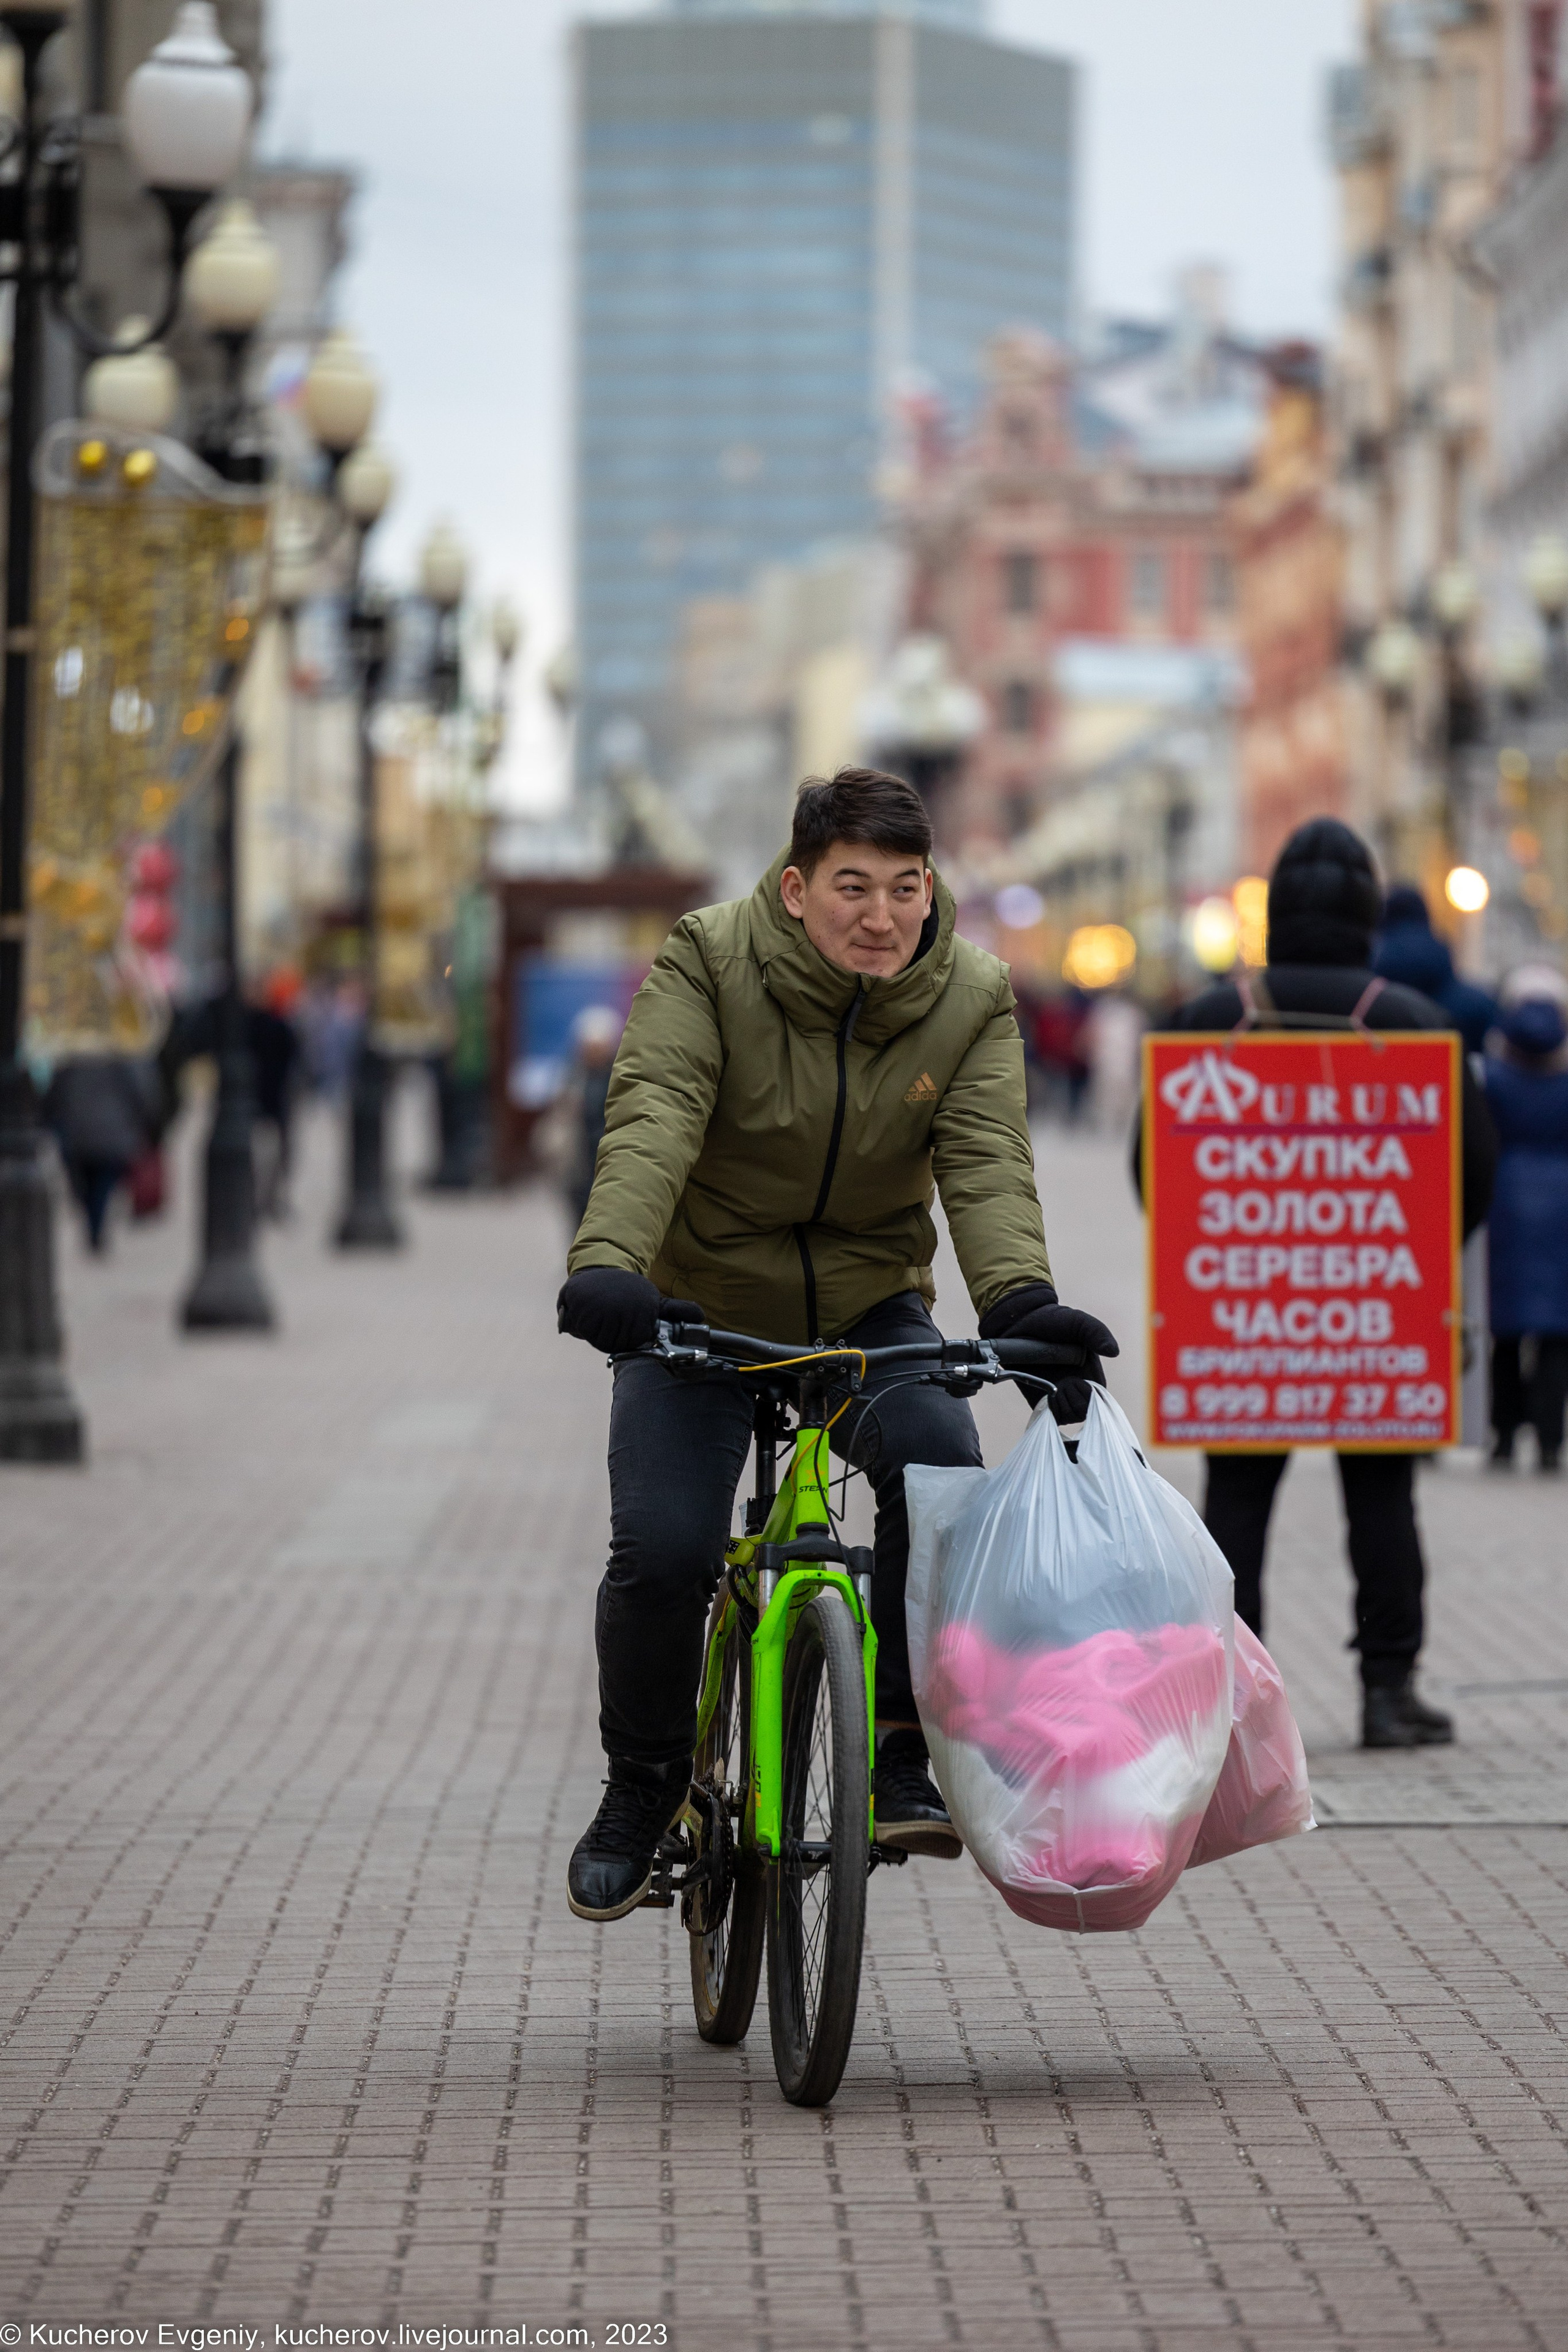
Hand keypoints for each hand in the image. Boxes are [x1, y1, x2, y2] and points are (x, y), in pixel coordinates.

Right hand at [557, 1267, 703, 1355]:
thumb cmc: (628, 1291)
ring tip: (598, 1310)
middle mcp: (623, 1309)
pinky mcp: (578, 1301)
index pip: (629, 1345)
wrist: (602, 1267)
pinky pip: (576, 1327)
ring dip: (591, 1328)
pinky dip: (576, 1321)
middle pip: (610, 1344)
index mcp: (643, 1311)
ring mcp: (599, 1306)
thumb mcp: (654, 1300)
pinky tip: (585, 1308)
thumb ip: (676, 1310)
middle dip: (606, 1333)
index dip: (623, 1338)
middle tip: (608, 1315)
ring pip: (593, 1337)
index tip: (622, 1323)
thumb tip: (699, 1317)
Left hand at [978, 1283, 1118, 1424]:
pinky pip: (1049, 1419)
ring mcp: (1059, 1395)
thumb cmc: (1053, 1320)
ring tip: (1053, 1386)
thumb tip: (1114, 1351)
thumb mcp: (1078, 1321)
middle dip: (1074, 1400)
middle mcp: (1077, 1388)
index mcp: (1091, 1374)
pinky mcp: (1041, 1401)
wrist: (1020, 1322)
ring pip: (1068, 1417)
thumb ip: (1096, 1332)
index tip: (1075, 1380)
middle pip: (1084, 1413)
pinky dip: (1049, 1411)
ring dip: (1061, 1404)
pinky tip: (1044, 1395)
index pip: (1099, 1400)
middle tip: (1062, 1381)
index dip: (1089, 1396)